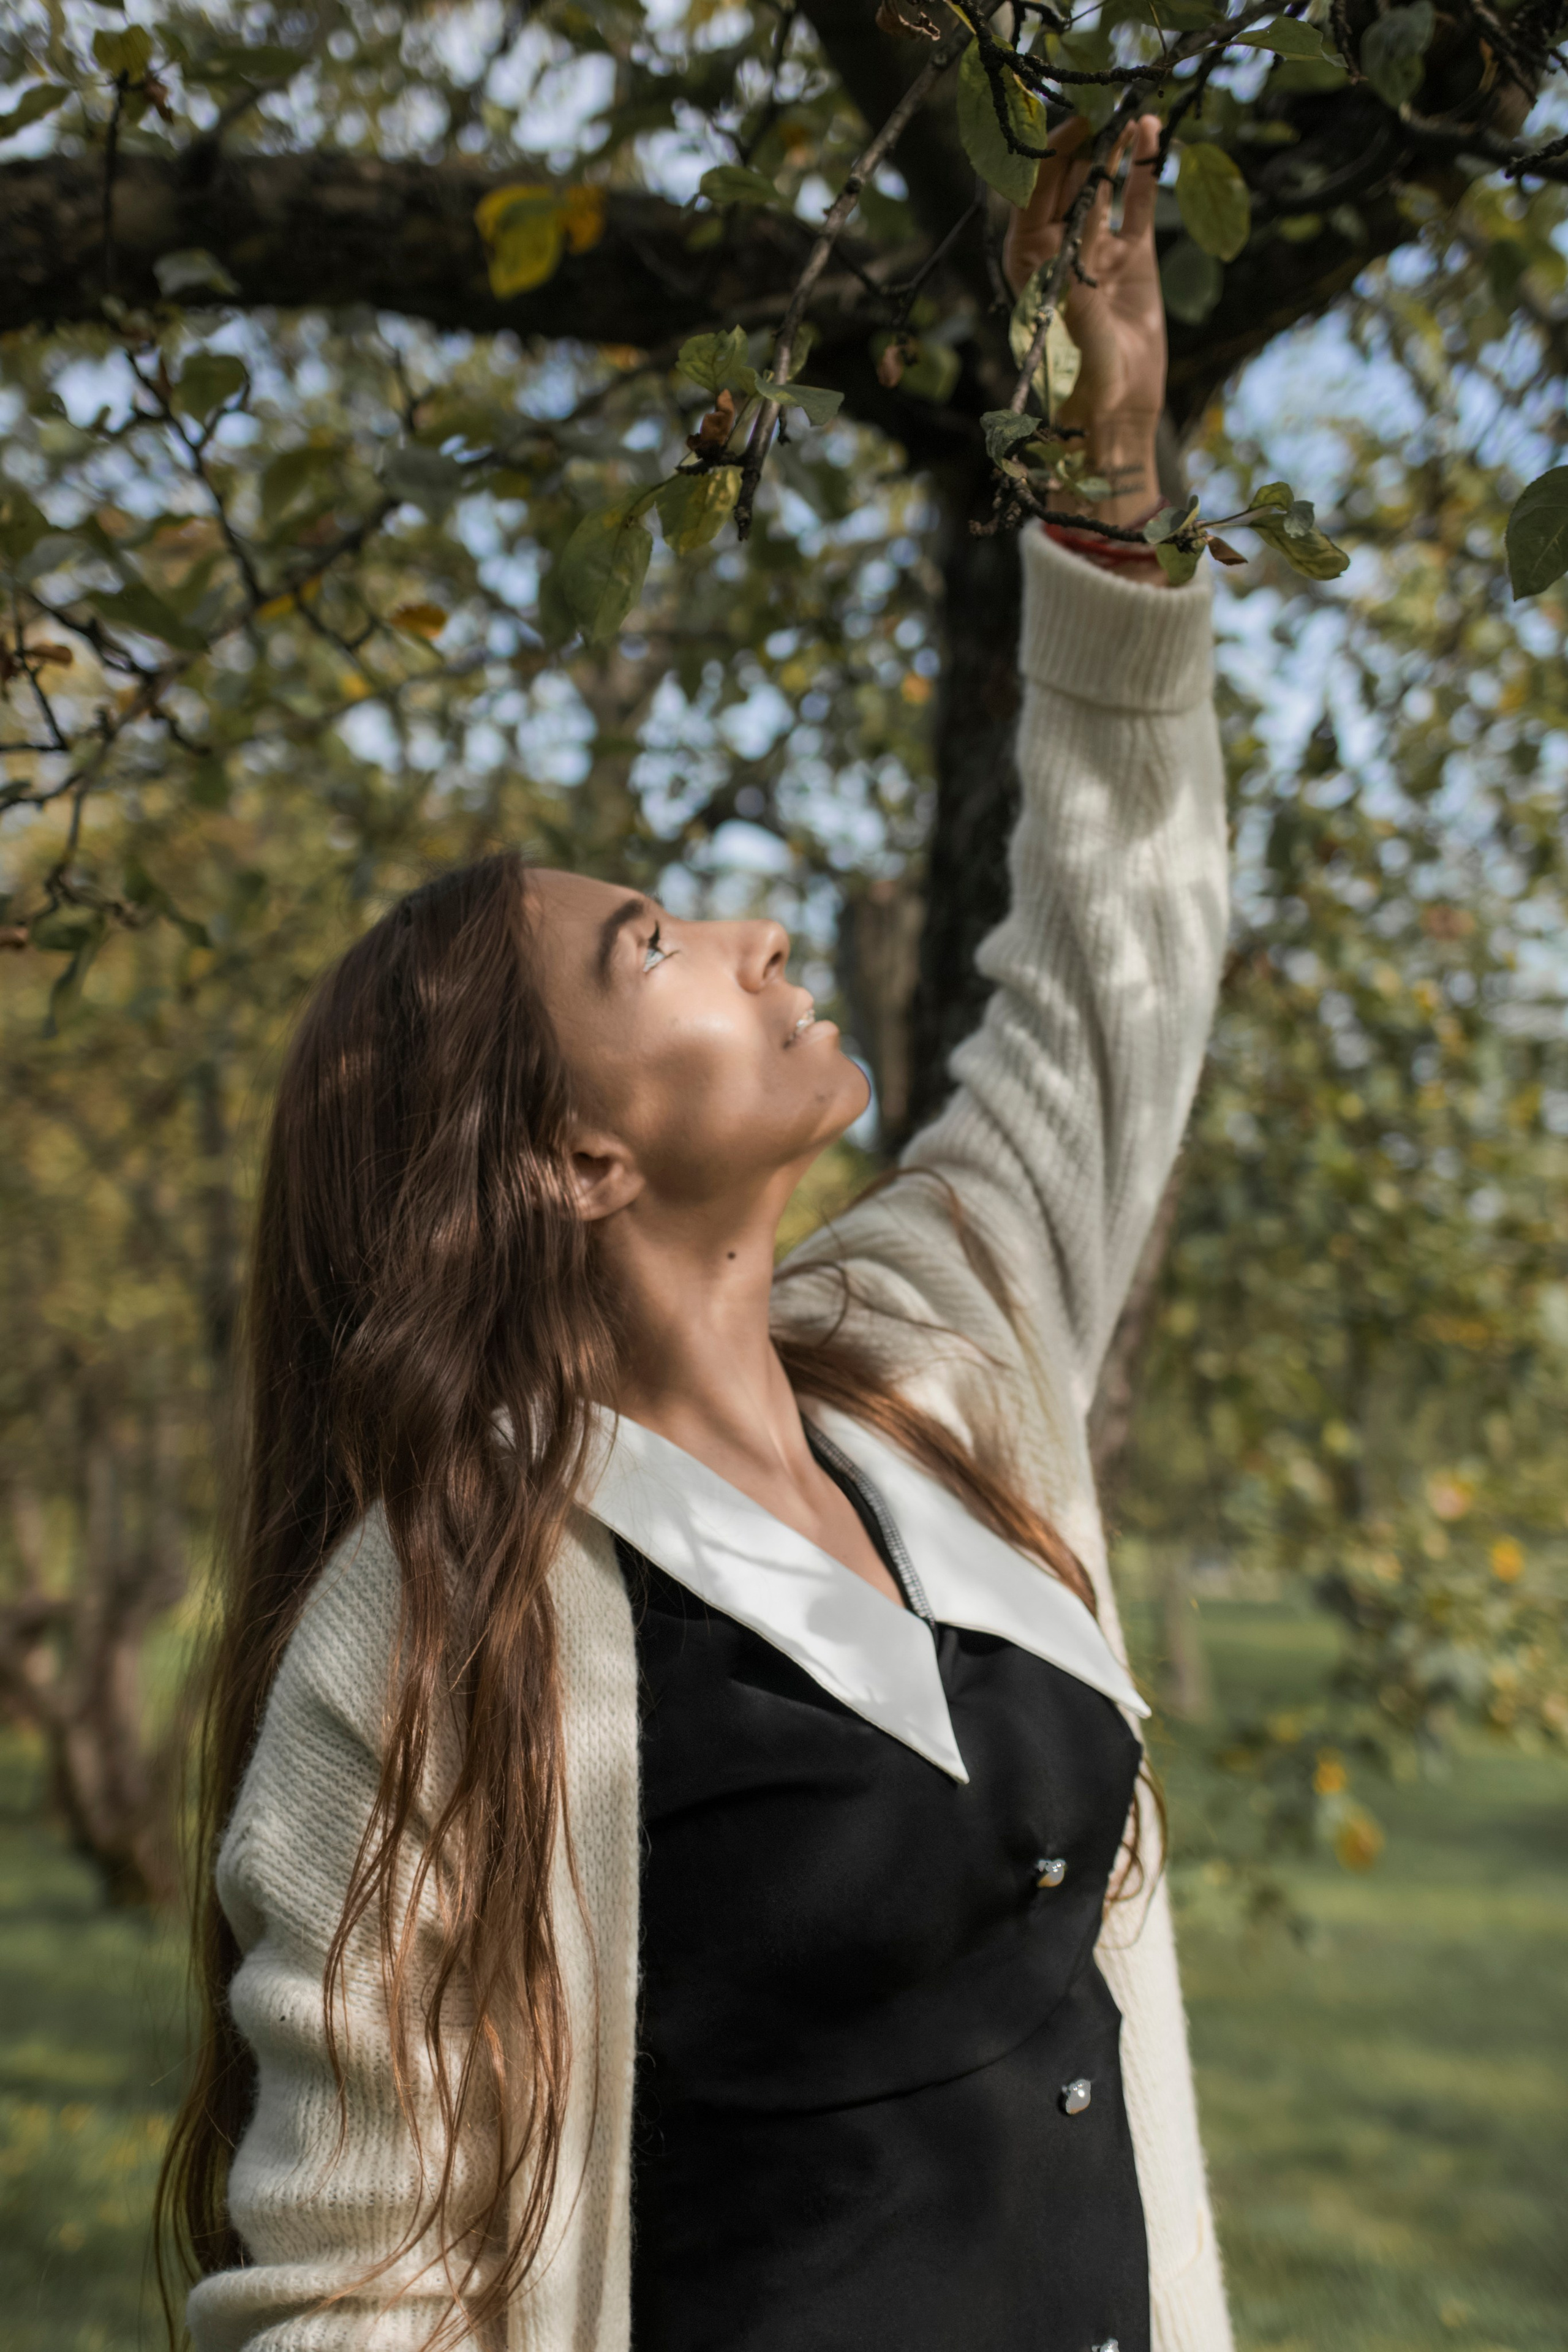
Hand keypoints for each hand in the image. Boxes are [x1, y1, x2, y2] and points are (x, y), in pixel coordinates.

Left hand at [1002, 113, 1166, 527]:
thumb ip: (1073, 271)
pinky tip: (1152, 134)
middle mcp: (1057, 250)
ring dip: (1116, 149)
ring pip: (1103, 186)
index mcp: (1028, 261)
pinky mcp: (1133, 257)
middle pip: (1067, 183)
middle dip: (1085, 145)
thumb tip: (1077, 221)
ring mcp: (1097, 249)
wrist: (1117, 409)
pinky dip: (1143, 170)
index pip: (1032, 197)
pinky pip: (1136, 203)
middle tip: (1106, 109)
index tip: (1074, 130)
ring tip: (1133, 115)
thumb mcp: (1072, 319)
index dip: (1050, 159)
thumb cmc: (1081, 374)